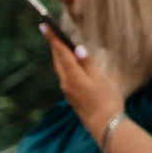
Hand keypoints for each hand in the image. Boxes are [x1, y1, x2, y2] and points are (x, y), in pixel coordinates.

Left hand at [43, 23, 121, 140]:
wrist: (106, 126)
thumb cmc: (107, 100)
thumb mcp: (101, 79)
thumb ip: (88, 64)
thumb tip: (77, 49)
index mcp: (73, 76)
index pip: (61, 52)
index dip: (53, 38)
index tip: (43, 26)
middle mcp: (66, 83)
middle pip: (58, 59)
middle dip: (54, 45)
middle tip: (50, 31)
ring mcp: (67, 91)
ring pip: (60, 68)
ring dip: (59, 55)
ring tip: (58, 44)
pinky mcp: (71, 96)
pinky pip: (65, 76)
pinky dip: (64, 66)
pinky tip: (68, 64)